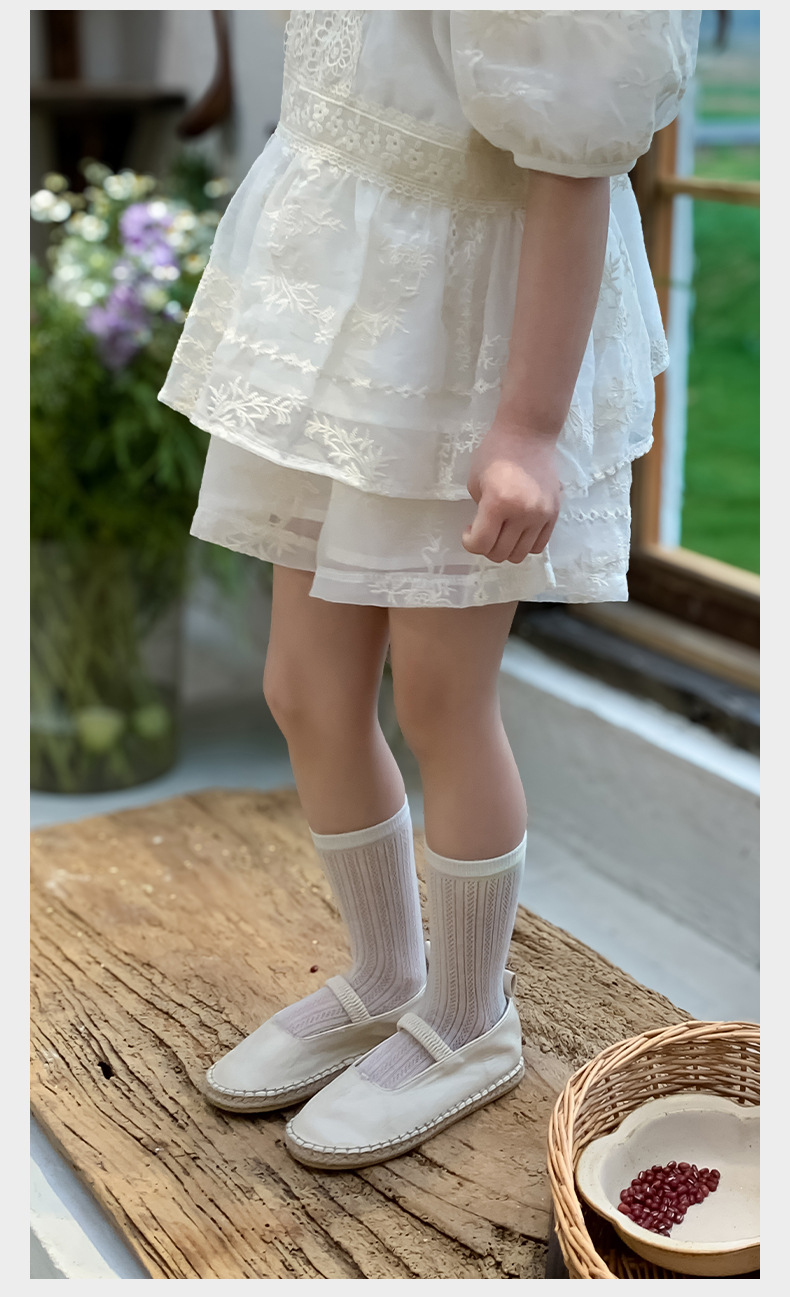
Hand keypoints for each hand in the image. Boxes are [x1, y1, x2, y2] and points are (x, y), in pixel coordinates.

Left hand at [461, 424, 561, 563]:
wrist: (529, 434)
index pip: (481, 544)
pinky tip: (518, 529)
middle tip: (484, 530)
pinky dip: (525, 544)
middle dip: (486, 547)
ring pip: (521, 554)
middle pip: (501, 553)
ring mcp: (542, 515)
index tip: (469, 530)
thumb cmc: (495, 452)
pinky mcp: (554, 514)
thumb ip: (479, 511)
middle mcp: (523, 513)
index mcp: (498, 503)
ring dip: (506, 548)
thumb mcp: (475, 482)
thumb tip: (485, 531)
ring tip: (502, 531)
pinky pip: (539, 545)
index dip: (469, 542)